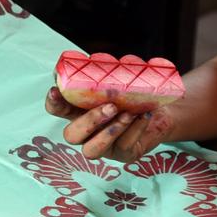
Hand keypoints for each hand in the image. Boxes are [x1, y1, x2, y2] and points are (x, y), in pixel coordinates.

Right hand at [45, 87, 174, 161]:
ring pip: (93, 149)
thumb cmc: (137, 95)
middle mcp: (88, 133)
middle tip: (110, 107)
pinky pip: (124, 147)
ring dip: (110, 131)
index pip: (58, 110)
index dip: (53, 103)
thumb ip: (105, 74)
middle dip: (89, 122)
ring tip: (128, 114)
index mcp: (80, 113)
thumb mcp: (121, 82)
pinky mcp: (124, 154)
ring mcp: (105, 147)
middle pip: (72, 135)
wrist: (163, 110)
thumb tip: (95, 61)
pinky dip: (134, 130)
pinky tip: (143, 116)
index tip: (55, 90)